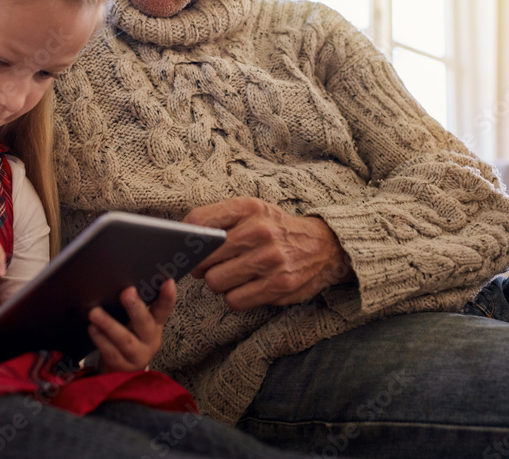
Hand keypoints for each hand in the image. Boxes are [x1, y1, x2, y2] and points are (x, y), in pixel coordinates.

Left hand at [87, 278, 176, 371]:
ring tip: (95, 313)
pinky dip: (100, 340)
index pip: (164, 309)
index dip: (167, 297)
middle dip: (136, 308)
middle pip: (145, 324)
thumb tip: (122, 285)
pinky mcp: (121, 366)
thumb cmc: (130, 338)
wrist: (123, 372)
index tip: (169, 282)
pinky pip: (110, 352)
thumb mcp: (138, 324)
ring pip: (125, 340)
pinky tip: (92, 329)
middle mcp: (149, 341)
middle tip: (127, 292)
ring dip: (109, 325)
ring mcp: (136, 355)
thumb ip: (135, 308)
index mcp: (155, 325)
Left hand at [185, 197, 353, 311]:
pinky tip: (247, 287)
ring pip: (215, 282)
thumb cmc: (277, 229)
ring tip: (234, 276)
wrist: (325, 245)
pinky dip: (236, 298)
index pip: (198, 222)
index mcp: (249, 208)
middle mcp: (259, 231)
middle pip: (203, 258)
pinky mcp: (279, 285)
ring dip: (219, 284)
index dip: (186, 239)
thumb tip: (183, 242)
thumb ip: (220, 221)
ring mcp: (270, 259)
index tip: (189, 247)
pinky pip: (235, 300)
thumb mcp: (254, 212)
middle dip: (202, 266)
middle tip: (212, 266)